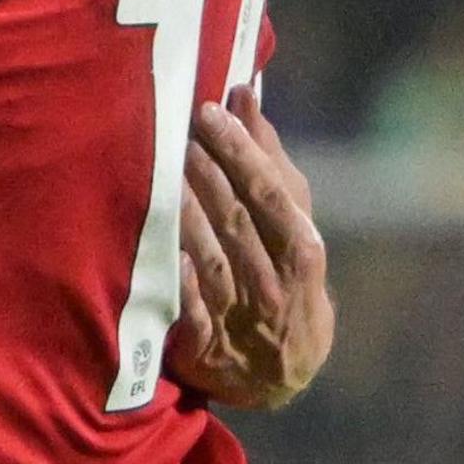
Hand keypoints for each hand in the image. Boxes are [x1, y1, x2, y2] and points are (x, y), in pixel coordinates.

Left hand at [170, 84, 333, 410]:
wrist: (279, 370)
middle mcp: (276, 281)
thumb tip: (243, 92)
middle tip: (179, 131)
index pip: (272, 194)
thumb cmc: (280, 274)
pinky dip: (184, 285)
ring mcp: (243, 315)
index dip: (244, 152)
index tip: (211, 110)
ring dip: (189, 220)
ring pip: (215, 261)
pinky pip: (195, 314)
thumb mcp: (289, 225)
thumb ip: (268, 162)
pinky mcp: (209, 346)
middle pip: (242, 222)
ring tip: (162, 177)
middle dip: (211, 174)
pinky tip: (169, 256)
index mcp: (301, 248)